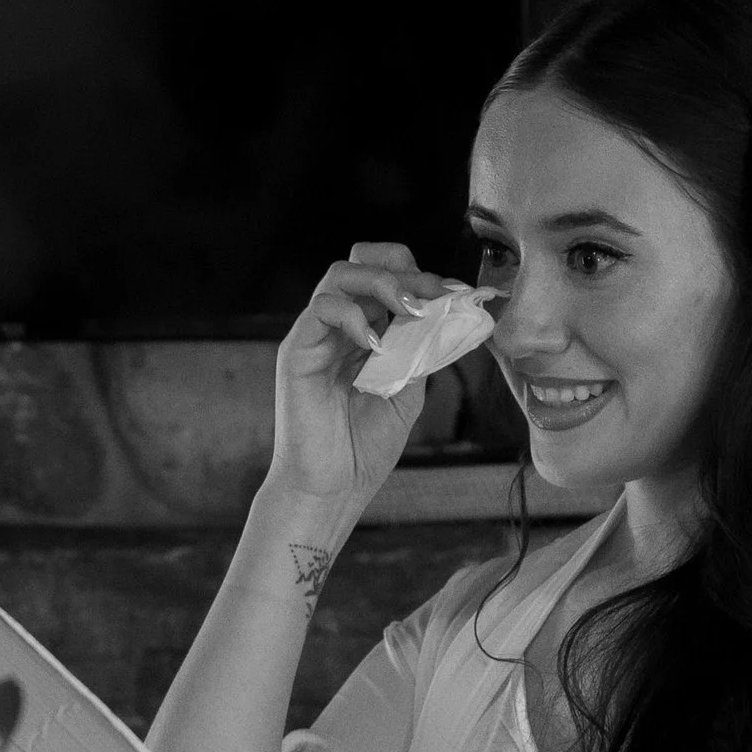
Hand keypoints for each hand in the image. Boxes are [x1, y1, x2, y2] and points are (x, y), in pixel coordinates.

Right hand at [265, 243, 483, 526]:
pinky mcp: (297, 351)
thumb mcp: (407, 391)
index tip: (455, 293)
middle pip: (362, 262)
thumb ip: (420, 350)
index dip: (421, 277)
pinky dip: (353, 315)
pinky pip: (321, 308)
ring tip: (410, 310)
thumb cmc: (363, 448)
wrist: (331, 490)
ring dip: (382, 284)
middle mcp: (337, 327)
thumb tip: (449, 313)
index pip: (386, 277)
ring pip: (340, 274)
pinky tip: (375, 345)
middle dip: (406, 272)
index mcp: (364, 333)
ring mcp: (315, 336)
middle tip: (435, 295)